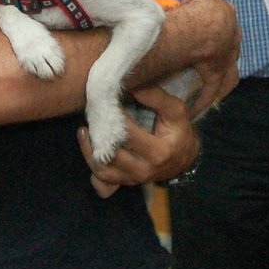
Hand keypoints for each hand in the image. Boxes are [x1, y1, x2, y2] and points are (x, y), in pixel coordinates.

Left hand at [76, 83, 198, 196]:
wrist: (184, 159)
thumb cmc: (178, 131)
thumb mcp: (176, 112)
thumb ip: (157, 98)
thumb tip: (132, 85)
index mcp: (158, 152)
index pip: (128, 134)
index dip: (115, 116)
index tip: (108, 99)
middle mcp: (144, 170)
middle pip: (112, 154)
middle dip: (99, 133)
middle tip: (92, 114)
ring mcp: (133, 180)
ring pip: (103, 170)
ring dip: (89, 151)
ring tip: (84, 131)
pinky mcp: (125, 183)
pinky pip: (103, 182)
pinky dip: (93, 169)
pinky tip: (90, 150)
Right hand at [176, 0, 239, 112]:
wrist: (202, 24)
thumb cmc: (196, 5)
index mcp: (227, 17)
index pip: (224, 21)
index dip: (215, 28)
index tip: (206, 33)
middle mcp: (233, 39)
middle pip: (230, 49)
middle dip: (221, 55)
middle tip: (207, 61)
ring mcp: (228, 59)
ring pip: (229, 74)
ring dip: (221, 81)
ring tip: (210, 91)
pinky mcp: (217, 74)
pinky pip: (212, 89)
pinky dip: (203, 99)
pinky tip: (194, 109)